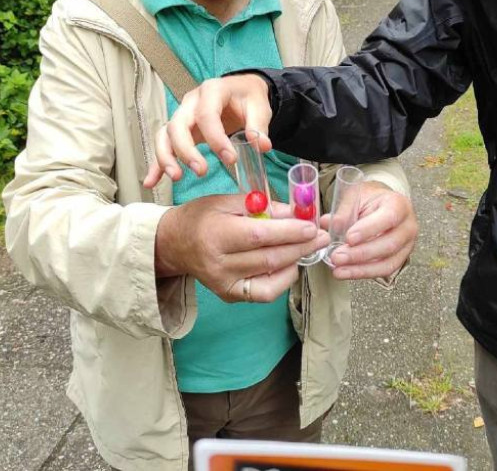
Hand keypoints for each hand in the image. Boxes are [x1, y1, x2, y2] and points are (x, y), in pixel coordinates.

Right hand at [143, 74, 272, 185]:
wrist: (241, 91)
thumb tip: (262, 145)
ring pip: (165, 135)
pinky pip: (163, 145)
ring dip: (166, 157)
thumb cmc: (248, 98)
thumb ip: (259, 126)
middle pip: (178, 125)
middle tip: (201, 171)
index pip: (207, 114)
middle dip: (186, 150)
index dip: (216, 138)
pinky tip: (152, 182)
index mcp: (212, 90)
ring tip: (176, 177)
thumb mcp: (260, 107)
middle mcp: (191, 101)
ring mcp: (182, 115)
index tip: (230, 158)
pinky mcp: (179, 129)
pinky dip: (156, 164)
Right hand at [155, 194, 328, 302]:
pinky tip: (290, 264)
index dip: (289, 231)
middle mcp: (219, 264)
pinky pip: (264, 292)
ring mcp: (224, 283)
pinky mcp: (230, 295)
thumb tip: (293, 212)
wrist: (174, 244)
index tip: (311, 226)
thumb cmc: (201, 217)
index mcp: (216, 234)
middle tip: (322, 237)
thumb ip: (260, 206)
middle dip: (301, 246)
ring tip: (310, 247)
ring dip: (296, 261)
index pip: (260, 236)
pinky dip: (282, 278)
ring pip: (270, 276)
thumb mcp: (226, 201)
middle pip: (269, 257)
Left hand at [325, 183, 417, 280]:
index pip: (388, 218)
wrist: (382, 205)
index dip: (368, 230)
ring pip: (387, 263)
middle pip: (389, 245)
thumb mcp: (356, 195)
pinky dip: (363, 273)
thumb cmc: (369, 199)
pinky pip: (384, 271)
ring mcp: (407, 245)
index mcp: (399, 205)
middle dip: (360, 254)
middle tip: (337, 257)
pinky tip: (346, 273)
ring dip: (360, 269)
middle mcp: (408, 226)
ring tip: (338, 270)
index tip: (348, 238)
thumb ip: (343, 210)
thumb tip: (328, 224)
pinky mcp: (400, 259)